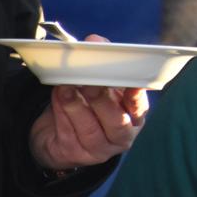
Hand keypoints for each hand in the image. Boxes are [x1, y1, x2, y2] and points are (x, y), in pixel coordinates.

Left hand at [29, 34, 148, 169]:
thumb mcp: (99, 83)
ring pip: (90, 129)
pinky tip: (58, 97)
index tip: (132, 82)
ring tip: (65, 86)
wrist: (57, 134)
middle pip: (116, 121)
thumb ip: (102, 62)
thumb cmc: (87, 102)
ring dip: (76, 105)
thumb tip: (96, 40)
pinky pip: (69, 134)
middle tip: (88, 80)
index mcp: (135, 116)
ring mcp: (100, 149)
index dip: (136, 97)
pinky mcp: (76, 155)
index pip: (139, 108)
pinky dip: (62, 113)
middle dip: (101, 99)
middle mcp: (122, 136)